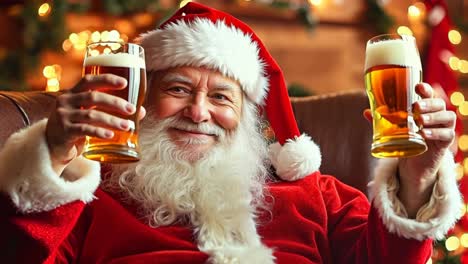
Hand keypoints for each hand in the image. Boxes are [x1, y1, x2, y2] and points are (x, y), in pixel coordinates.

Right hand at [45, 74, 145, 174]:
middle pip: (93, 97)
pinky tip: (111, 135)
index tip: (124, 82)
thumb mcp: (90, 116)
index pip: (89, 80)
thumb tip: (141, 111)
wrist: (52, 146)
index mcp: (72, 93)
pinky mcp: (64, 131)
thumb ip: (111, 111)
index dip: (106, 79)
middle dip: (115, 102)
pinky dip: (99, 132)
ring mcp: (63, 116)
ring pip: (91, 115)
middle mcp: (66, 101)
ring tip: (128, 126)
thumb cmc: (76, 127)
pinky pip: (84, 130)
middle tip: (132, 109)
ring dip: (112, 120)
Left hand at [364, 83, 455, 216]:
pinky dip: (437, 133)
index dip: (426, 89)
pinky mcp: (445, 143)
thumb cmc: (406, 140)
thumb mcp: (393, 129)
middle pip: (440, 104)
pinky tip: (426, 134)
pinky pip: (447, 135)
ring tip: (420, 120)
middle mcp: (437, 116)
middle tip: (416, 107)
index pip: (430, 94)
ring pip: (447, 117)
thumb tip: (366, 112)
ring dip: (434, 117)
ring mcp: (443, 129)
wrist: (413, 164)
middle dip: (429, 103)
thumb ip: (382, 120)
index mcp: (426, 109)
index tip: (418, 87)